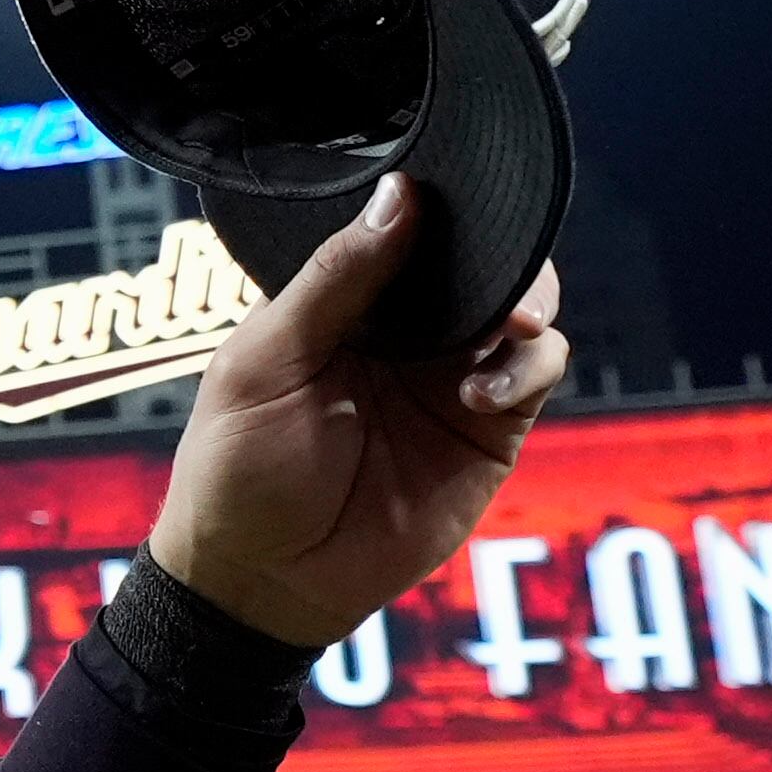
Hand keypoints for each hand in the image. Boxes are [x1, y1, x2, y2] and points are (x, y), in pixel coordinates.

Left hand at [146, 171, 570, 645]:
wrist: (261, 582)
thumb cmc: (237, 469)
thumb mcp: (267, 361)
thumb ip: (335, 280)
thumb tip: (401, 195)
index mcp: (345, 299)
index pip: (408, 229)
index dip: (438, 205)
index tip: (455, 189)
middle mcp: (406, 330)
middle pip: (482, 259)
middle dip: (502, 247)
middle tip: (500, 256)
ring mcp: (451, 377)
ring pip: (523, 309)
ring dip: (525, 303)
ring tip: (504, 325)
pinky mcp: (489, 431)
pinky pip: (534, 376)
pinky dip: (527, 367)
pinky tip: (478, 392)